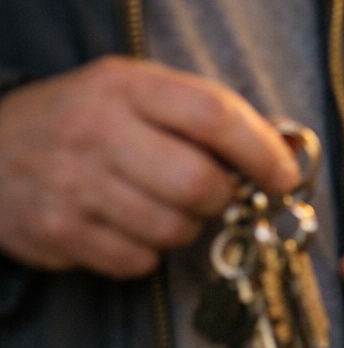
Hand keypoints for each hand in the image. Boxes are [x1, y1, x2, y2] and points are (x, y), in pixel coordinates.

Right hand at [0, 56, 299, 277]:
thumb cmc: (83, 122)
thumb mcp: (133, 94)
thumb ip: (203, 116)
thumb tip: (285, 152)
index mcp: (123, 85)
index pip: (213, 114)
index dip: (262, 151)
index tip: (285, 176)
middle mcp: (93, 129)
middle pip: (198, 183)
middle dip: (221, 199)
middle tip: (213, 196)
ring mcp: (69, 183)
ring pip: (172, 230)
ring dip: (184, 229)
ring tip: (160, 207)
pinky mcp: (54, 231)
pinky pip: (137, 262)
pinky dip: (145, 254)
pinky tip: (123, 227)